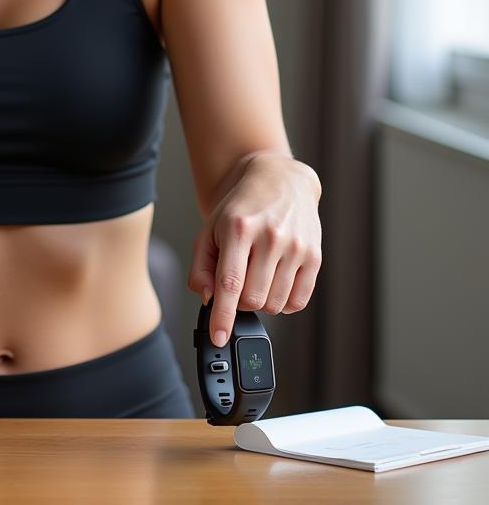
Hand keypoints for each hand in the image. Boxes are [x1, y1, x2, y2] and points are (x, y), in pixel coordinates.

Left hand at [187, 153, 321, 346]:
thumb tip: (207, 298)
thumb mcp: (210, 229)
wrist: (279, 180)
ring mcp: (295, 246)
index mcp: (238, 228)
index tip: (218, 337)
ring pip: (275, 304)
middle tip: (237, 283)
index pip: (229, 283)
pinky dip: (283, 303)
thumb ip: (202, 266)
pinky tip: (274, 283)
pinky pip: (298, 301)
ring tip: (256, 277)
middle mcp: (270, 237)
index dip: (222, 316)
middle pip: (253, 299)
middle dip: (240, 302)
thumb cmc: (241, 207)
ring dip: (261, 302)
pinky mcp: (314, 256)